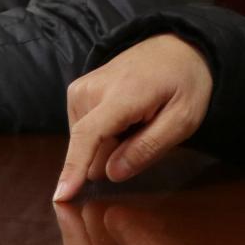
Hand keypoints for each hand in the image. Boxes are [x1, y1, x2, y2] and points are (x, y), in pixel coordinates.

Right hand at [54, 35, 211, 202]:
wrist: (176, 47)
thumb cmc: (184, 82)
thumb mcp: (183, 119)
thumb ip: (148, 148)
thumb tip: (109, 175)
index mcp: (122, 94)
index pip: (89, 135)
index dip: (74, 168)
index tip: (60, 196)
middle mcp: (91, 90)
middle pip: (91, 148)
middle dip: (116, 153)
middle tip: (148, 128)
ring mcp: (81, 89)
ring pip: (88, 142)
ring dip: (113, 142)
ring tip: (139, 118)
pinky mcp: (77, 93)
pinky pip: (87, 131)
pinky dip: (108, 132)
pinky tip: (127, 116)